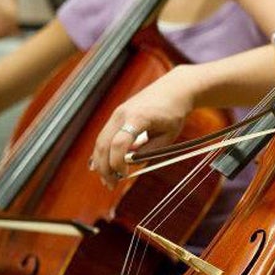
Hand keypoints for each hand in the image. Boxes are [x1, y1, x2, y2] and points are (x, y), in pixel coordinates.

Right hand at [89, 66, 196, 187]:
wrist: (174, 89)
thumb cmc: (174, 114)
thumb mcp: (168, 136)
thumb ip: (149, 151)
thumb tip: (129, 164)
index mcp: (138, 117)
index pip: (119, 143)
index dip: (117, 163)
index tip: (124, 176)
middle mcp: (122, 113)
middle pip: (104, 144)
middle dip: (105, 167)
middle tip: (111, 185)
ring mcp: (117, 113)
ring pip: (100, 141)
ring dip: (101, 162)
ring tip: (108, 180)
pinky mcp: (116, 116)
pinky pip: (104, 136)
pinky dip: (102, 152)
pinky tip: (101, 167)